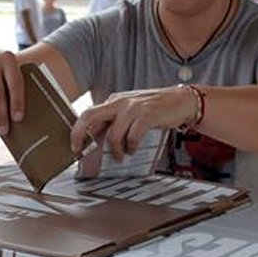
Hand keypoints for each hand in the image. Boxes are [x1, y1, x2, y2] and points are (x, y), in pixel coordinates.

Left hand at [70, 87, 196, 159]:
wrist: (182, 100)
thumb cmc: (155, 109)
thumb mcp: (131, 111)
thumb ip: (116, 121)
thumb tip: (99, 140)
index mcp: (114, 101)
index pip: (89, 114)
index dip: (78, 131)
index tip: (75, 146)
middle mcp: (120, 102)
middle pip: (90, 115)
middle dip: (80, 134)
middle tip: (81, 150)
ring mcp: (133, 107)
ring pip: (113, 133)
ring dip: (115, 150)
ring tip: (121, 156)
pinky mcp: (147, 114)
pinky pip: (132, 135)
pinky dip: (131, 146)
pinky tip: (133, 149)